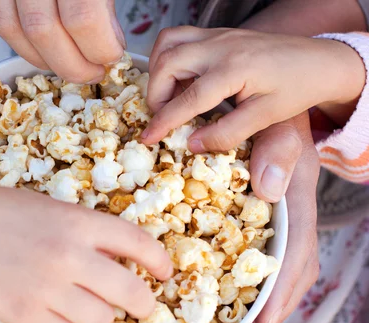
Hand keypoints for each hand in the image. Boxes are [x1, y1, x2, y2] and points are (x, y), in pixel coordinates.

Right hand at [0, 0, 125, 82]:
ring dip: (49, 61)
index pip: (83, 20)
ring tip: (73, 62)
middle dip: (75, 64)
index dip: (100, 49)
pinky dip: (25, 45)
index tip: (113, 56)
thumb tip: (109, 46)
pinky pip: (1, 23)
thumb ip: (105, 7)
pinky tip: (47, 49)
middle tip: (95, 70)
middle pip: (45, 32)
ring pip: (20, 32)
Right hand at [0, 166, 172, 322]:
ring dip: (99, 314)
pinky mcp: (23, 316)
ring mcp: (47, 289)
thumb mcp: (46, 207)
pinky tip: (53, 313)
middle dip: (143, 303)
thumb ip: (82, 232)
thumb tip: (115, 262)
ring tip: (80, 302)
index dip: (159, 262)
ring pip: (103, 320)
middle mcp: (70, 255)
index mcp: (78, 220)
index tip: (163, 273)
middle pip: (133, 294)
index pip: (139, 244)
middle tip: (139, 305)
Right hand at [141, 26, 363, 148]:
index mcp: (234, 69)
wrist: (319, 60)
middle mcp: (220, 46)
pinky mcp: (217, 33)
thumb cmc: (296, 89)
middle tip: (162, 116)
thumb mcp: (266, 118)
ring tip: (168, 96)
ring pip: (167, 42)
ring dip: (158, 70)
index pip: (187, 98)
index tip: (147, 138)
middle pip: (167, 63)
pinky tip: (181, 80)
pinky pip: (179, 38)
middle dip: (155, 93)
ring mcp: (218, 35)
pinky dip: (169, 58)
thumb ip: (228, 133)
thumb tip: (192, 145)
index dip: (164, 121)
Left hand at [228, 113, 319, 322]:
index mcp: (296, 202)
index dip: (280, 293)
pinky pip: (260, 256)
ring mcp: (278, 220)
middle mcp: (291, 218)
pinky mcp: (261, 218)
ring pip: (278, 273)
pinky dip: (248, 282)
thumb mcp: (278, 128)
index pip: (296, 256)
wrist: (269, 105)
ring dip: (258, 307)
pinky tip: (227, 297)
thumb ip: (276, 153)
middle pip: (290, 277)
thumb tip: (268, 191)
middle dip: (267, 314)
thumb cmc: (273, 117)